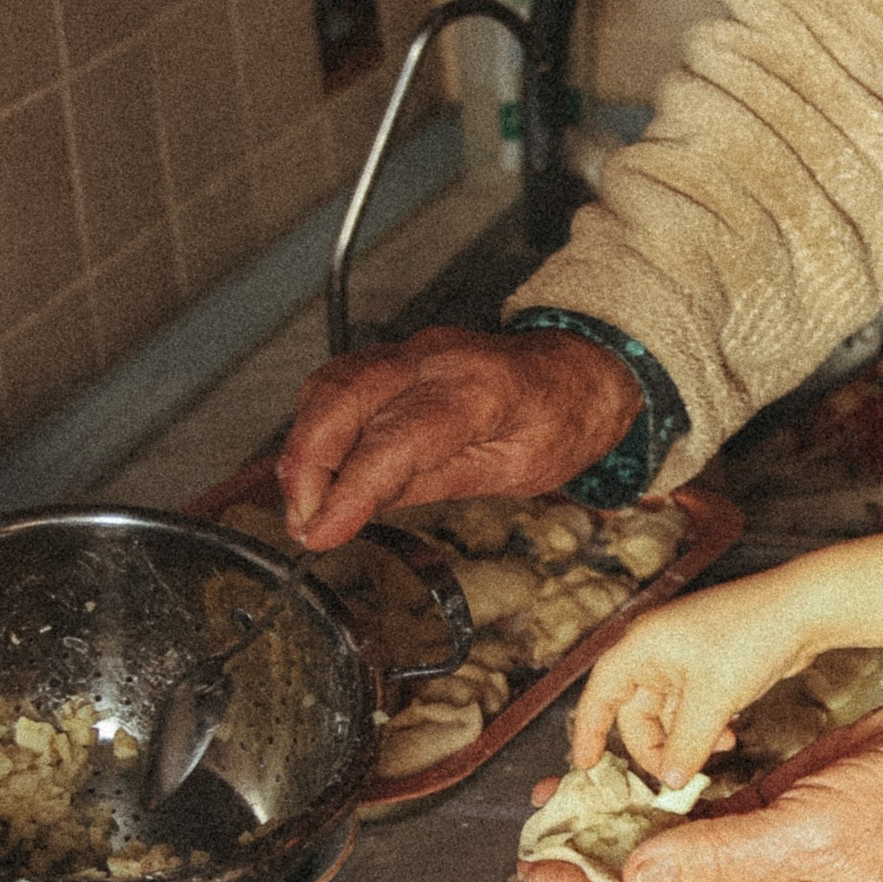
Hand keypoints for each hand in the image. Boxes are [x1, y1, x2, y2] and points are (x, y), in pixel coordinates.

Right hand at [278, 326, 641, 549]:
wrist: (580, 369)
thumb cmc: (561, 420)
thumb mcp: (513, 471)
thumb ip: (430, 483)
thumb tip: (356, 510)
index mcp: (479, 392)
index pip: (394, 439)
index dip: (347, 490)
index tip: (319, 532)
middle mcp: (437, 359)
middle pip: (342, 397)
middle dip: (305, 464)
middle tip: (301, 522)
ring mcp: (412, 350)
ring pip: (330, 385)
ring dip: (302, 447)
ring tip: (304, 506)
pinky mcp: (395, 355)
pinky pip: (338, 381)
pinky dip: (314, 424)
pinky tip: (316, 469)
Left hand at [519, 699, 882, 881]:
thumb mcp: (807, 830)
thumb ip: (720, 854)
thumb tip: (639, 874)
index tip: (546, 875)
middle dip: (590, 881)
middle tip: (539, 843)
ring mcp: (755, 862)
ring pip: (664, 867)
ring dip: (611, 842)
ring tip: (560, 809)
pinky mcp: (761, 819)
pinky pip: (690, 826)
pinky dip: (648, 811)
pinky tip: (613, 789)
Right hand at [570, 587, 808, 784]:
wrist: (804, 610)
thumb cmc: (751, 638)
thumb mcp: (713, 701)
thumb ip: (686, 745)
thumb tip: (671, 781)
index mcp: (642, 646)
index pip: (600, 693)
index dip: (588, 731)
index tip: (585, 766)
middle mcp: (657, 649)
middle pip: (637, 711)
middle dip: (656, 746)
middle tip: (676, 775)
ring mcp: (685, 656)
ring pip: (669, 713)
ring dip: (688, 738)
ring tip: (719, 748)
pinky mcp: (711, 665)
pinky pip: (694, 706)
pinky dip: (706, 726)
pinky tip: (730, 734)